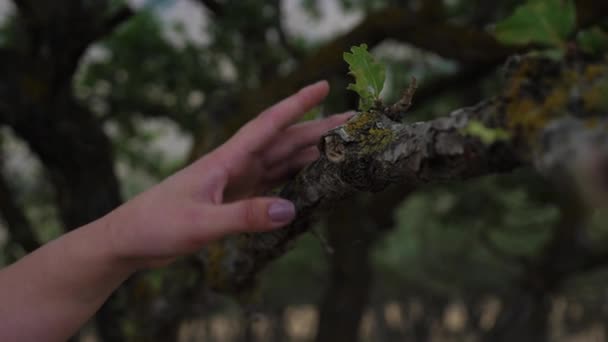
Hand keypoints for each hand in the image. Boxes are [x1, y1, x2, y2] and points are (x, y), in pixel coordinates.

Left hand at [106, 81, 351, 267]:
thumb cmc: (156, 224)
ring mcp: (236, 181)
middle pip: (285, 141)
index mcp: (226, 159)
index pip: (268, 124)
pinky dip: (295, 182)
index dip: (297, 103)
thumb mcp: (201, 223)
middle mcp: (236, 165)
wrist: (129, 239)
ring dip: (311, 154)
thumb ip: (244, 217)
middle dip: (319, 129)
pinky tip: (312, 183)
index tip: (323, 85)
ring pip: (282, 162)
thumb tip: (290, 210)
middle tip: (354, 122)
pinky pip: (273, 185)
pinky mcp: (235, 199)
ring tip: (342, 150)